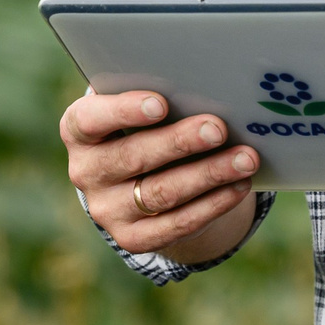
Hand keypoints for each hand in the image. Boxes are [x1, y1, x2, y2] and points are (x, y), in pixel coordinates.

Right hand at [60, 89, 260, 261]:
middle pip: (133, 157)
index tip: (161, 103)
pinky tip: (239, 186)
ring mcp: (107, 210)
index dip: (123, 112)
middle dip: (180, 142)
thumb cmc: (144, 123)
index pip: (90, 120)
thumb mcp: (137, 106)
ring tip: (245, 158)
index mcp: (78, 130)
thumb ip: (156, 95)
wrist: (138, 178)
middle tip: (218, 128)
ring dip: (208, 174)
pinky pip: (176, 224)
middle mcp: (86, 172)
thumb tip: (205, 86)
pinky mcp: (133, 239)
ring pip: (161, 193)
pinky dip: (213, 204)